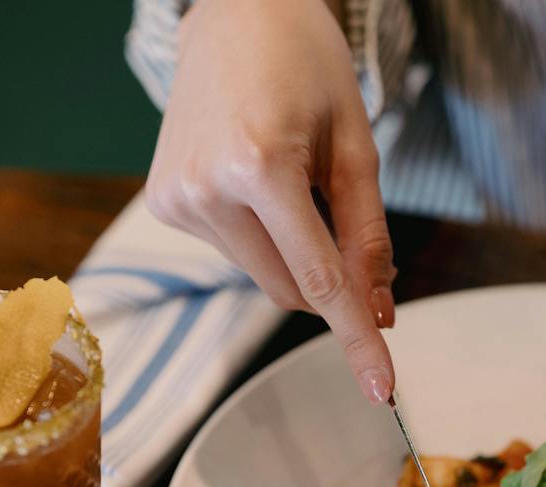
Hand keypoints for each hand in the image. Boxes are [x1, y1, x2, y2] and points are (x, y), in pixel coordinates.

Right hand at [145, 0, 396, 403]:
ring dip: (292, 256)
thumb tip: (380, 312)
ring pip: (262, 277)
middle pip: (291, 291)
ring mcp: (177, 199)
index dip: (357, 339)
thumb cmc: (306, 65)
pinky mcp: (164, 203)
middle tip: (346, 235)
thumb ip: (369, 235)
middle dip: (330, 285)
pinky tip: (254, 184)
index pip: (322, 281)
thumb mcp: (356, 145)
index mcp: (260, 166)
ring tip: (289, 181)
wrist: (232, 11)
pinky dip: (260, 239)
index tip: (382, 389)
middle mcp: (207, 189)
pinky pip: (233, 254)